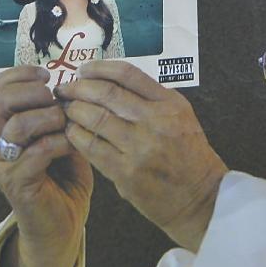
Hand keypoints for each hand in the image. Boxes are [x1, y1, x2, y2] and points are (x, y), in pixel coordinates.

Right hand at [0, 65, 91, 266]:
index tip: (47, 74)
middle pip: (2, 101)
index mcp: (3, 127)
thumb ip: (60, 116)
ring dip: (48, 118)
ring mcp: (3, 164)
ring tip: (66, 123)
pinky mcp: (17, 183)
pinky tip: (71, 145)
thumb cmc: (63, 181)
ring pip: (17, 125)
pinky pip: (36, 152)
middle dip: (34, 92)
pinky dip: (59, 142)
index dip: (21, 74)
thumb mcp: (63, 139)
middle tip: (56, 99)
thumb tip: (71, 92)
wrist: (61, 227)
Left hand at [56, 61, 227, 250]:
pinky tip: (70, 132)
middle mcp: (156, 121)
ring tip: (65, 109)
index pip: (127, 74)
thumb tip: (109, 82)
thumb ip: (152, 99)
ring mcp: (140, 147)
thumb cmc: (189, 156)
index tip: (83, 70)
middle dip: (78, 88)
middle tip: (64, 89)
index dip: (99, 68)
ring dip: (74, 110)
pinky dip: (76, 135)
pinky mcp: (126, 172)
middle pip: (106, 93)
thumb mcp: (181, 117)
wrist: (201, 198)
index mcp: (170, 103)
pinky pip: (92, 147)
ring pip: (95, 118)